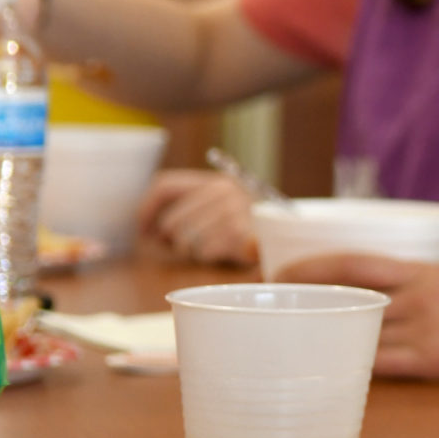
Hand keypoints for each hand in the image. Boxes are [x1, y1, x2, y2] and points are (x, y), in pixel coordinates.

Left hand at [138, 170, 256, 265]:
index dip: (147, 209)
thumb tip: (146, 227)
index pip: (165, 185)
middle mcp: (226, 190)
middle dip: (172, 241)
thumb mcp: (220, 211)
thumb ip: (189, 209)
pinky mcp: (243, 235)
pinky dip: (210, 257)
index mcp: (217, 180)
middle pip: (171, 221)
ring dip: (192, 252)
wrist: (296, 244)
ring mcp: (236, 211)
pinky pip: (205, 250)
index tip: (143, 230)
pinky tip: (223, 255)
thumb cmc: (249, 232)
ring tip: (209, 253)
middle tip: (187, 248)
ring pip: (185, 240)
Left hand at [275, 252, 438, 380]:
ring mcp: (426, 332)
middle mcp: (419, 299)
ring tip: (296, 347)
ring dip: (326, 342)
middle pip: (350, 301)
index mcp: (425, 272)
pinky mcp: (435, 362)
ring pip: (361, 336)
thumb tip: (393, 279)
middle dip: (309, 306)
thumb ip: (427, 276)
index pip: (356, 264)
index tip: (284, 271)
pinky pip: (384, 367)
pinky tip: (335, 372)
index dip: (314, 266)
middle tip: (276, 311)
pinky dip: (356, 369)